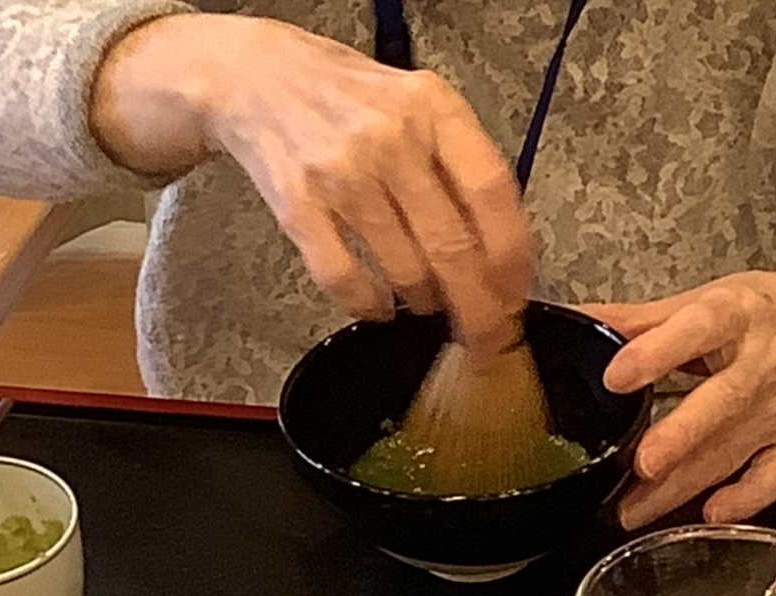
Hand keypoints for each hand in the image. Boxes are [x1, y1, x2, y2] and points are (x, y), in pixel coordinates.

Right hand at [93, 15, 532, 357]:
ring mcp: (342, 174)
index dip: (512, 256)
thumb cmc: (350, 100)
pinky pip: (346, 279)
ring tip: (427, 303)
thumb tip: (503, 250)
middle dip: (478, 308)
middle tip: (486, 337)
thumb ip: (460, 163)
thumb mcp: (418, 105)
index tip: (516, 294)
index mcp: (434, 109)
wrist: (258, 79)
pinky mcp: (299, 206)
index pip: (492, 193)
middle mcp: (391, 139)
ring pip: (406, 271)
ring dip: (425, 302)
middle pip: (454, 247)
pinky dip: (369, 306)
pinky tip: (379, 307)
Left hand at [584, 267, 775, 528]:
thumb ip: (642, 321)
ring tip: (634, 508)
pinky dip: (747, 498)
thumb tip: (584, 320)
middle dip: (680, 439)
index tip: (617, 377)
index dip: (658, 352)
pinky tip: (712, 513)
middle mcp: (766, 361)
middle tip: (640, 466)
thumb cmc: (759, 313)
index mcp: (738, 313)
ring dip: (684, 484)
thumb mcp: (703, 300)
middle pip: (723, 403)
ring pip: (734, 449)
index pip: (699, 328)